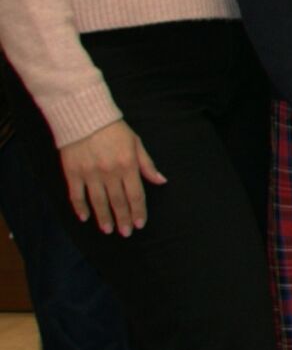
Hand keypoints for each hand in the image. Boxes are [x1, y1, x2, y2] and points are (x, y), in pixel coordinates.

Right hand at [58, 120, 163, 235]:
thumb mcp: (136, 144)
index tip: (140, 224)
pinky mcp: (73, 172)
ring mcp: (90, 173)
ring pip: (98, 201)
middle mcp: (110, 172)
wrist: (84, 117)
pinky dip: (80, 207)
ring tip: (108, 230)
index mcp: (128, 165)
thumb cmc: (114, 130)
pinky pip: (76, 194)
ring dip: (104, 217)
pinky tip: (85, 218)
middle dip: (123, 219)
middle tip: (125, 233)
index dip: (138, 211)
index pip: (135, 194)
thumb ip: (147, 165)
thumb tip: (161, 181)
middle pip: (118, 201)